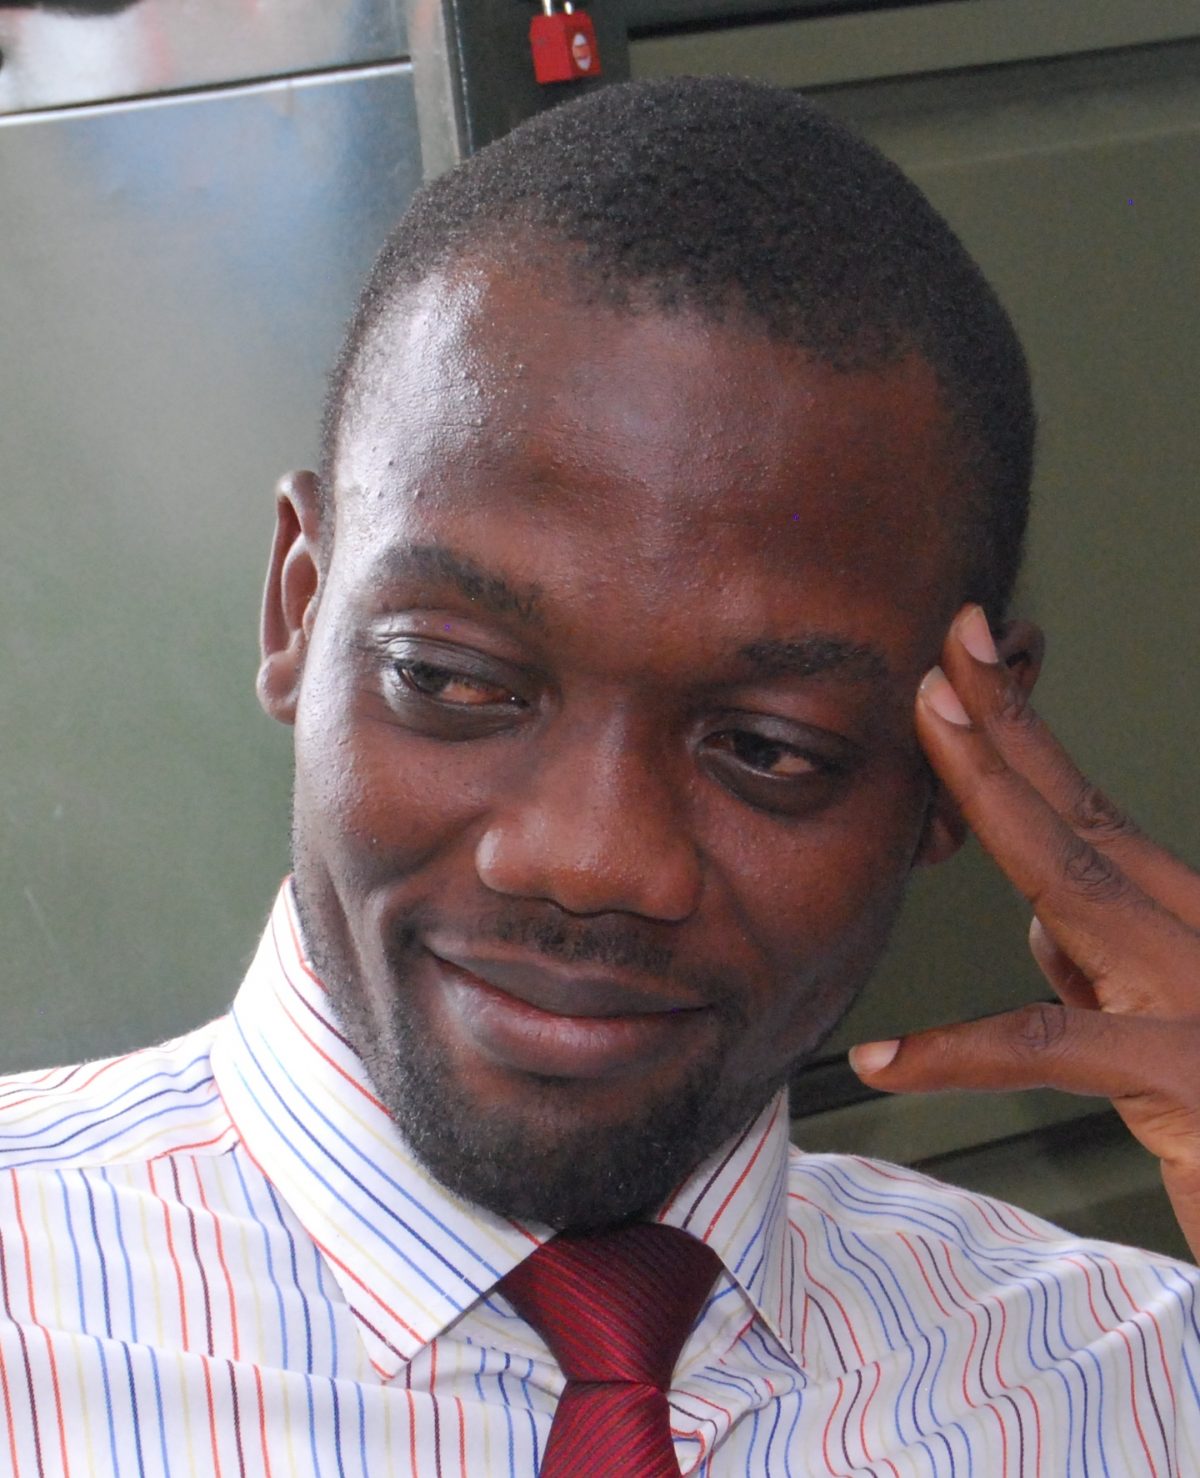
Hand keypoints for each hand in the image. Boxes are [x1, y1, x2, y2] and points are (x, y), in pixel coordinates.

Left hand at [849, 603, 1199, 1260]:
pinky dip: (961, 1056)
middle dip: (1007, 723)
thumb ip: (1111, 978)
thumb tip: (1043, 925)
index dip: (1025, 743)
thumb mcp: (1171, 1041)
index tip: (968, 669)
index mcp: (1189, 931)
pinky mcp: (1195, 1079)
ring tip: (931, 718)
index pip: (1091, 821)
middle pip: (1083, 819)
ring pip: (1075, 884)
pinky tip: (885, 1060)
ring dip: (994, 793)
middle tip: (949, 643)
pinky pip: (1057, 1050)